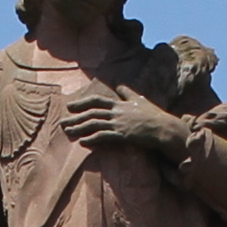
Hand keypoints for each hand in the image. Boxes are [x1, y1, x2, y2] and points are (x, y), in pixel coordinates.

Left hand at [54, 87, 180, 161]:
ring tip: (68, 132)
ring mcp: (119, 124)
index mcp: (119, 103)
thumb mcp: (139, 100)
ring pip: (94, 124)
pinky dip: (92, 139)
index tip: (70, 106)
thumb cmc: (153, 115)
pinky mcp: (122, 135)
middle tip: (62, 123)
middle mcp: (116, 112)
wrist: (163, 128)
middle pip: (91, 113)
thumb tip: (119, 83)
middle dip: (75, 118)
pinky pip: (104, 136)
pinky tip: (82, 142)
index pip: (97, 100)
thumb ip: (127, 92)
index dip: (82, 103)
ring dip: (79, 128)